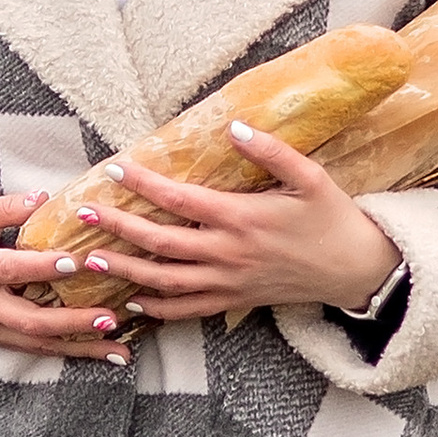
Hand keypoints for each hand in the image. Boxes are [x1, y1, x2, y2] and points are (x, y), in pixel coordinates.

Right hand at [0, 196, 135, 359]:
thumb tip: (45, 198)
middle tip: (111, 317)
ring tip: (118, 349)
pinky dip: (70, 354)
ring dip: (81, 348)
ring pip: (38, 344)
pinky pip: (35, 350)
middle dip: (74, 323)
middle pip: (31, 321)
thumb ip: (6, 207)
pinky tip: (102, 353)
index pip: (16, 269)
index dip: (48, 268)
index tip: (82, 262)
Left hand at [69, 126, 403, 322]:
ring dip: (125, 269)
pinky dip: (155, 308)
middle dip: (118, 228)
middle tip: (83, 214)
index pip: (180, 199)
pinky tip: (131, 299)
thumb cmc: (333, 219)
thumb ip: (272, 151)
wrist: (354, 270)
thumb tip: (234, 126)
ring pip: (164, 280)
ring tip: (90, 257)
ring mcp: (228, 283)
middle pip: (160, 242)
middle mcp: (228, 254)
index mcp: (243, 218)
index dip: (144, 183)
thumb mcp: (311, 178)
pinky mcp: (233, 301)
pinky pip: (186, 309)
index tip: (114, 168)